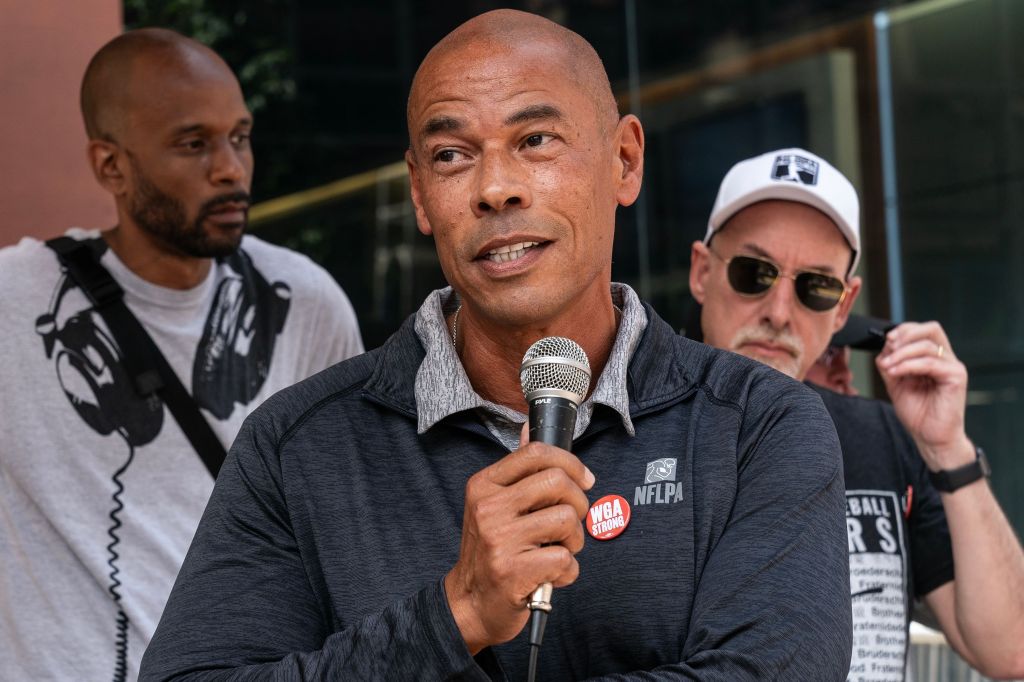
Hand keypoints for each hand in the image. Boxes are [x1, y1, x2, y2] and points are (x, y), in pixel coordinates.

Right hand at [445, 423, 593, 653]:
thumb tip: (530, 429)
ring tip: (557, 551)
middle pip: (558, 482)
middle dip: (578, 504)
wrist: (470, 604)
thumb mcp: (494, 504)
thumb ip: (517, 471)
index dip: (571, 462)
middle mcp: (488, 508)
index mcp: (484, 485)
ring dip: (574, 541)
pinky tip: (551, 575)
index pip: (536, 453)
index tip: (585, 480)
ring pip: (567, 521)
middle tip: (571, 523)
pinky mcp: (513, 571)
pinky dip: (568, 571)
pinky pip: (565, 558)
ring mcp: (499, 539)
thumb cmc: (491, 552)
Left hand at [876, 321, 971, 468]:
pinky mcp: (956, 378)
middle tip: (889, 347)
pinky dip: (908, 365)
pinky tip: (895, 372)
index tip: (886, 340)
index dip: (904, 330)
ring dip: (901, 353)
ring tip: (888, 366)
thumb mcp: (896, 382)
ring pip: (928, 345)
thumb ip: (891, 363)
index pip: (923, 330)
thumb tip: (885, 346)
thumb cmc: (918, 412)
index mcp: (934, 357)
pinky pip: (930, 363)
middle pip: (931, 329)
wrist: (930, 437)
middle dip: (906, 334)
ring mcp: (953, 367)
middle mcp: (946, 358)